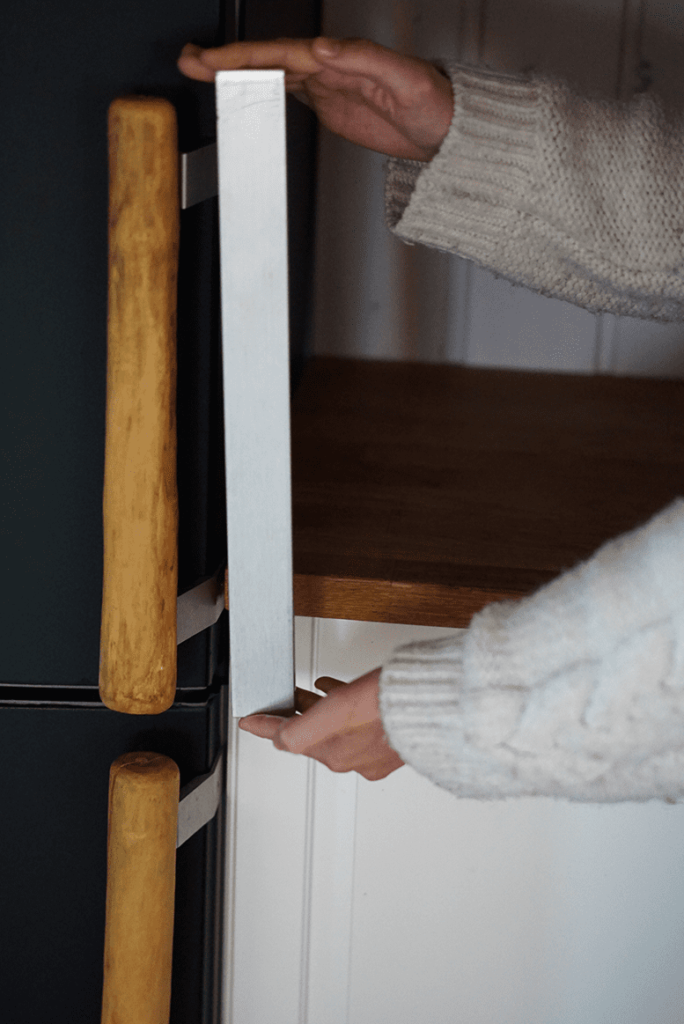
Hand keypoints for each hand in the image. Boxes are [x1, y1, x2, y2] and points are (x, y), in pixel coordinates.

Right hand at [178, 37, 452, 160]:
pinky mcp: (329, 105)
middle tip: (189, 60)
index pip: (283, 54)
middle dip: (226, 60)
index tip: (216, 62)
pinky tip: (241, 93)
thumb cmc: (435, 102)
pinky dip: (259, 91)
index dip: (247, 57)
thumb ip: (365, 61)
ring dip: (236, 74)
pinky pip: (286, 94)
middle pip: (267, 60)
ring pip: (271, 74)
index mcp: (341, 58)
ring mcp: (326, 86)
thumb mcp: (405, 79)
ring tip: (200, 72)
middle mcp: (329, 67)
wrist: (447, 130)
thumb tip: (324, 49)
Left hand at [238, 668, 404, 780]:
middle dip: (294, 717)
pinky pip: (357, 726)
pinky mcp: (390, 739)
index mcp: (335, 754)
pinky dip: (344, 710)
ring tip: (310, 692)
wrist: (434, 706)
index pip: (286, 741)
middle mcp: (352, 758)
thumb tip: (278, 741)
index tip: (248, 721)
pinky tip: (341, 692)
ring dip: (319, 710)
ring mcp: (372, 751)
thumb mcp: (334, 711)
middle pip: (311, 735)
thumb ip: (301, 731)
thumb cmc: (391, 706)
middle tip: (280, 703)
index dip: (264, 727)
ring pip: (334, 728)